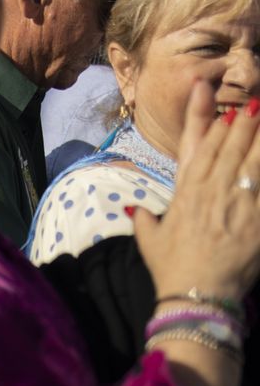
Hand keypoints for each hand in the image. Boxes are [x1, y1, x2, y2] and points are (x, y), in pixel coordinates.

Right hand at [134, 81, 259, 300]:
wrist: (196, 294)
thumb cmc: (171, 267)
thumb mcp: (150, 240)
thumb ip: (144, 219)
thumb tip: (137, 210)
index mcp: (185, 191)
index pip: (196, 145)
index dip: (203, 116)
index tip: (209, 91)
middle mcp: (210, 190)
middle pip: (228, 145)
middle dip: (242, 121)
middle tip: (254, 100)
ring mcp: (236, 203)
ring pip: (251, 159)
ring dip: (258, 137)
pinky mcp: (258, 220)